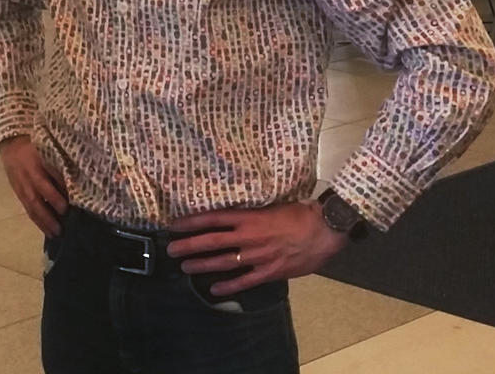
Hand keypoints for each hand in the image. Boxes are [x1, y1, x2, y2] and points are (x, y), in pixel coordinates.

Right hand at [0, 135, 68, 235]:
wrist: (12, 146)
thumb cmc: (35, 148)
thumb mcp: (47, 151)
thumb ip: (58, 166)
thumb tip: (74, 183)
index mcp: (37, 164)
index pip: (48, 179)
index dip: (57, 192)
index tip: (69, 204)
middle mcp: (29, 177)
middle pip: (38, 196)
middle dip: (50, 211)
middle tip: (62, 223)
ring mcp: (22, 187)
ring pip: (32, 206)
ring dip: (44, 221)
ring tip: (56, 233)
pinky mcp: (19, 194)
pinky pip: (28, 209)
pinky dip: (37, 221)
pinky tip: (47, 230)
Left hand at [166, 202, 347, 295]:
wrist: (324, 229)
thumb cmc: (298, 212)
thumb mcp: (270, 205)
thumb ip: (251, 213)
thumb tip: (233, 213)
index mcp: (248, 216)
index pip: (213, 218)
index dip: (192, 222)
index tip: (175, 224)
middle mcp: (248, 236)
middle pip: (212, 241)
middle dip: (189, 245)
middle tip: (170, 248)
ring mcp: (258, 256)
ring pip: (224, 261)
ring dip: (202, 264)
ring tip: (184, 266)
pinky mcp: (270, 272)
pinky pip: (245, 281)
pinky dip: (228, 286)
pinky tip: (213, 289)